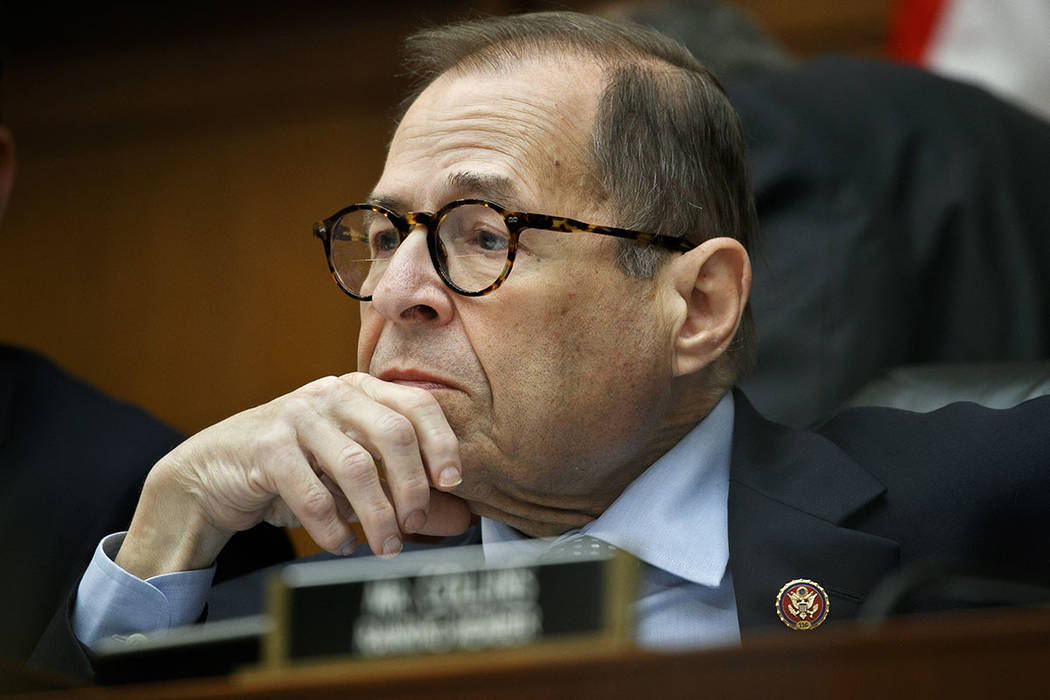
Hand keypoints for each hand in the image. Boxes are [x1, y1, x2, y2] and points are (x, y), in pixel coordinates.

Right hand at [115, 373, 471, 578]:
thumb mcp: (355, 478)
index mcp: (361, 391)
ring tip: (385, 547)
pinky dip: (332, 528)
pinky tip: (341, 545)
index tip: (453, 483)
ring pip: (356, 466)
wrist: (212, 474)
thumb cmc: (297, 471)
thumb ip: (405, 492)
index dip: (442, 443)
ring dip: (377, 515)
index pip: (417, 405)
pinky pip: (312, 493)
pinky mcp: (266, 447)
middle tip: (414, 524)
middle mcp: (332, 394)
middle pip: (393, 433)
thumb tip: (464, 518)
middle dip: (412, 486)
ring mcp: (297, 416)